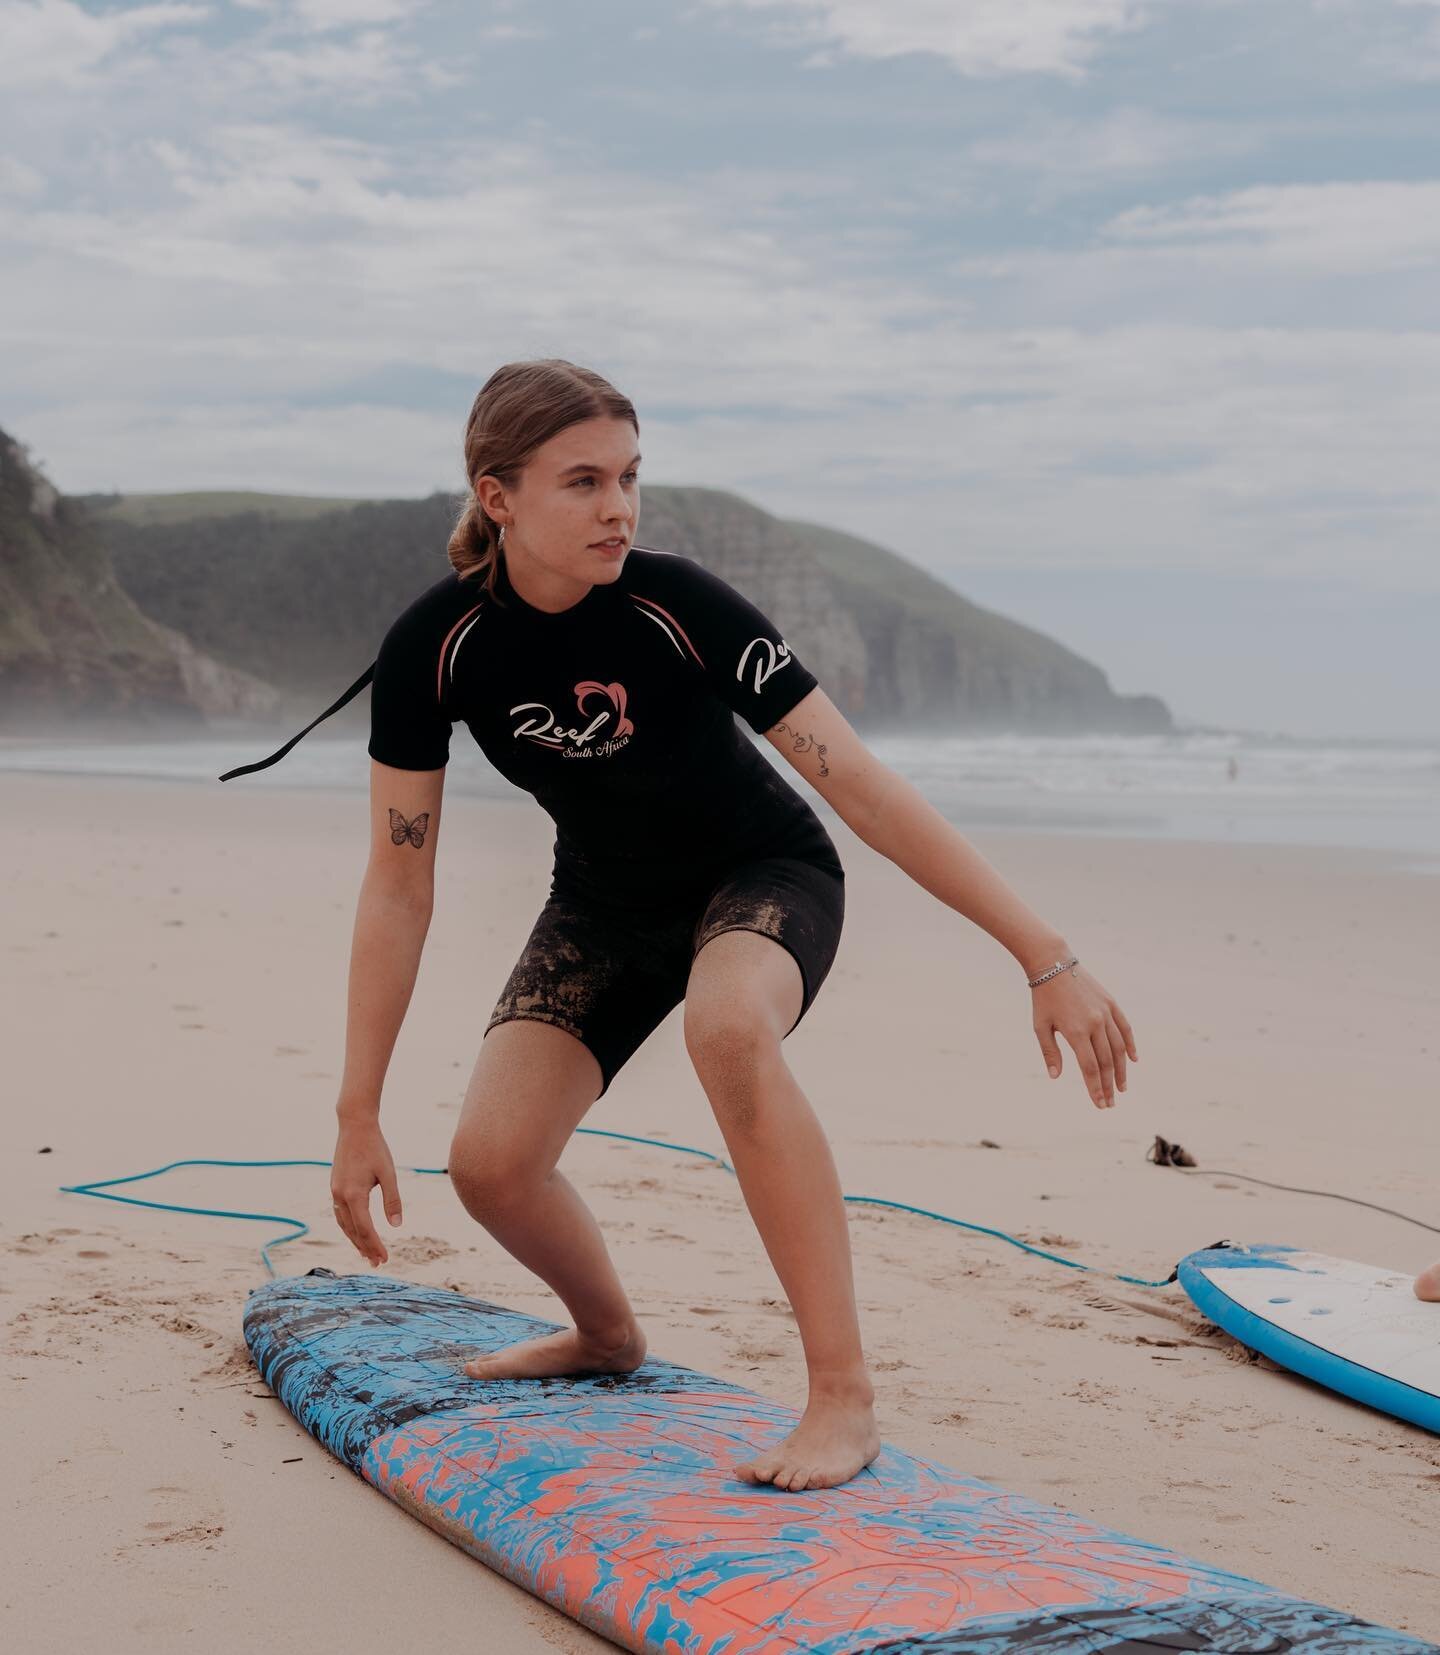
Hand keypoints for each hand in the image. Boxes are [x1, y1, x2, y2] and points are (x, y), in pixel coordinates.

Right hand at [330, 1121, 402, 1265]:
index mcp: (354, 1195)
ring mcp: (335, 1192)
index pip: (365, 1229)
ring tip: (366, 1253)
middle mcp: (340, 1196)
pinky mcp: (334, 1187)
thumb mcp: (388, 1173)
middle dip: (365, 1248)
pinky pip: (340, 1214)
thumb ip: (392, 1199)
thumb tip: (396, 1225)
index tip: (384, 1259)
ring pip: (343, 1224)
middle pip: (352, 1230)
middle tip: (377, 1263)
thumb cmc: (375, 1148)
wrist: (355, 1127)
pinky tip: (355, 1231)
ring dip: (355, 1240)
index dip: (374, 1245)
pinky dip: (348, 1227)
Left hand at [1032, 964, 1136, 1108]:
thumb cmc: (1044, 998)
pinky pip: (1125, 1028)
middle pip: (1106, 1062)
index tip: (1100, 1104)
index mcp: (1076, 1031)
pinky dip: (1130, 1045)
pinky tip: (1133, 1060)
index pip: (1090, 1068)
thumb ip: (1050, 1052)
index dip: (1096, 1088)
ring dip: (1122, 1070)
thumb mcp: (1040, 1026)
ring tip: (1122, 1088)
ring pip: (1118, 1048)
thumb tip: (1056, 1077)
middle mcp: (1095, 1023)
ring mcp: (1105, 1012)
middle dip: (1109, 1085)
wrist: (1054, 964)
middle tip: (1110, 1103)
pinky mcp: (1111, 1003)